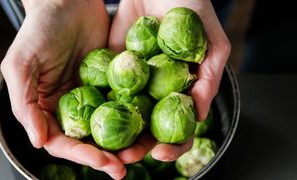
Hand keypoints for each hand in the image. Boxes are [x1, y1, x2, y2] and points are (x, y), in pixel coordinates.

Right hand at [1, 0, 124, 178]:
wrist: (69, 2)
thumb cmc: (40, 29)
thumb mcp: (22, 64)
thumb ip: (25, 104)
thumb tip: (38, 141)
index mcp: (47, 108)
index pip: (62, 141)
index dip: (80, 155)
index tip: (102, 162)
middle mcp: (71, 107)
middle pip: (88, 141)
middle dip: (104, 157)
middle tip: (122, 168)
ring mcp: (93, 96)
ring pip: (109, 128)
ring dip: (123, 144)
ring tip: (140, 154)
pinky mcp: (112, 83)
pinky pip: (124, 104)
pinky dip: (134, 118)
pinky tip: (146, 128)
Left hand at [109, 0, 230, 161]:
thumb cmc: (192, 7)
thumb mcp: (212, 41)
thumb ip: (211, 77)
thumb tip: (201, 114)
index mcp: (184, 90)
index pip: (180, 127)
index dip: (173, 144)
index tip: (161, 152)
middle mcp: (160, 90)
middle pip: (151, 128)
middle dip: (140, 147)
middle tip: (127, 158)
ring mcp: (136, 81)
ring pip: (127, 117)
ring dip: (118, 137)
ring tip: (109, 150)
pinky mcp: (114, 69)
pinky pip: (108, 91)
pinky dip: (101, 109)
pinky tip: (92, 121)